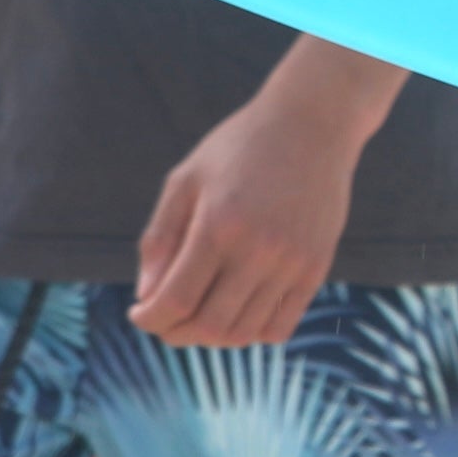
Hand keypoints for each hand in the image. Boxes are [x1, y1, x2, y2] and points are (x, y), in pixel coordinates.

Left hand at [134, 41, 404, 345]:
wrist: (315, 121)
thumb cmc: (240, 147)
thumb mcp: (186, 180)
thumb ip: (160, 239)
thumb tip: (148, 296)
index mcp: (219, 225)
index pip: (175, 301)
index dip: (149, 318)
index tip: (140, 312)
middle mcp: (260, 249)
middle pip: (208, 325)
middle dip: (175, 332)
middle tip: (165, 318)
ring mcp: (293, 260)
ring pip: (244, 332)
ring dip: (211, 335)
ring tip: (199, 313)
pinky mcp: (317, 264)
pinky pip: (281, 325)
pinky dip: (252, 332)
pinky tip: (237, 311)